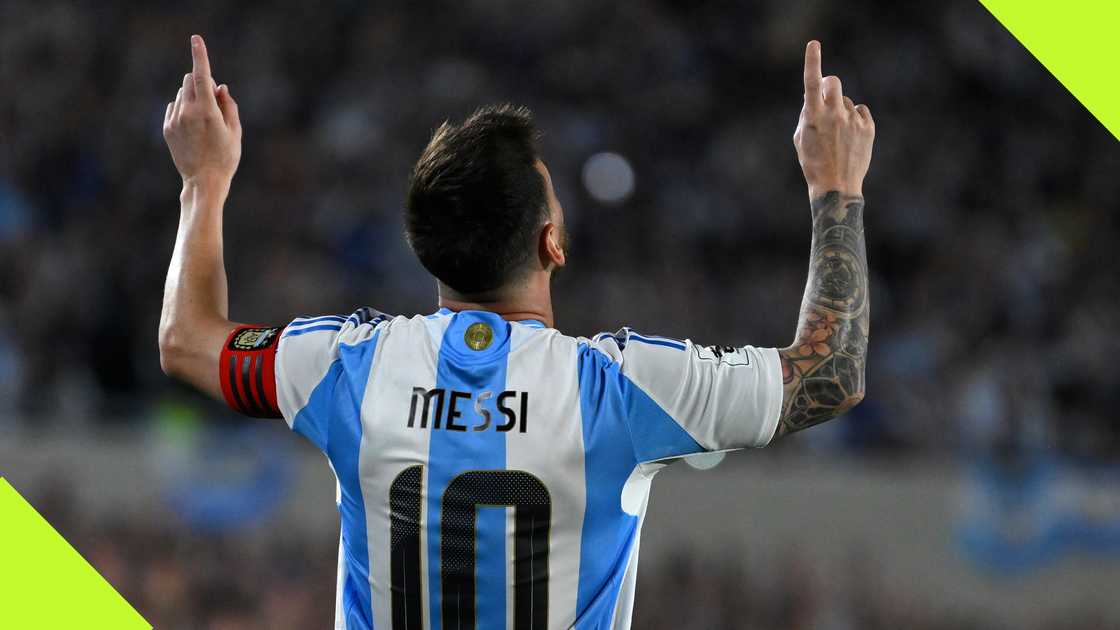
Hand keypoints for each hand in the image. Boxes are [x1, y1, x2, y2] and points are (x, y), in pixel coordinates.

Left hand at [163, 35, 241, 187]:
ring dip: (192, 97)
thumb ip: (229, 105)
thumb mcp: (235, 131)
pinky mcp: (167, 128)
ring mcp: (174, 120)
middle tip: (213, 101)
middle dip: (201, 83)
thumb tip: (220, 86)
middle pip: (189, 81)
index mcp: (207, 111)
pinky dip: (183, 109)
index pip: (201, 75)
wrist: (203, 182)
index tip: (196, 39)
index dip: (200, 55)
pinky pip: (174, 107)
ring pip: (182, 94)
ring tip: (204, 122)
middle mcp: (187, 112)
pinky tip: (193, 129)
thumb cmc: (225, 158)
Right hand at [793, 40, 873, 199]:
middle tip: (826, 97)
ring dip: (840, 109)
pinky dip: (855, 117)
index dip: (812, 61)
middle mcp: (834, 114)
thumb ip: (806, 114)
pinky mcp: (868, 127)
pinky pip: (861, 110)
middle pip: (834, 82)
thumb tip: (814, 97)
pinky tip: (850, 135)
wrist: (836, 187)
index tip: (814, 44)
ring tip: (837, 133)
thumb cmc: (813, 163)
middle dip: (829, 84)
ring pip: (845, 100)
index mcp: (814, 116)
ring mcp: (853, 120)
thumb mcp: (801, 138)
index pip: (812, 82)